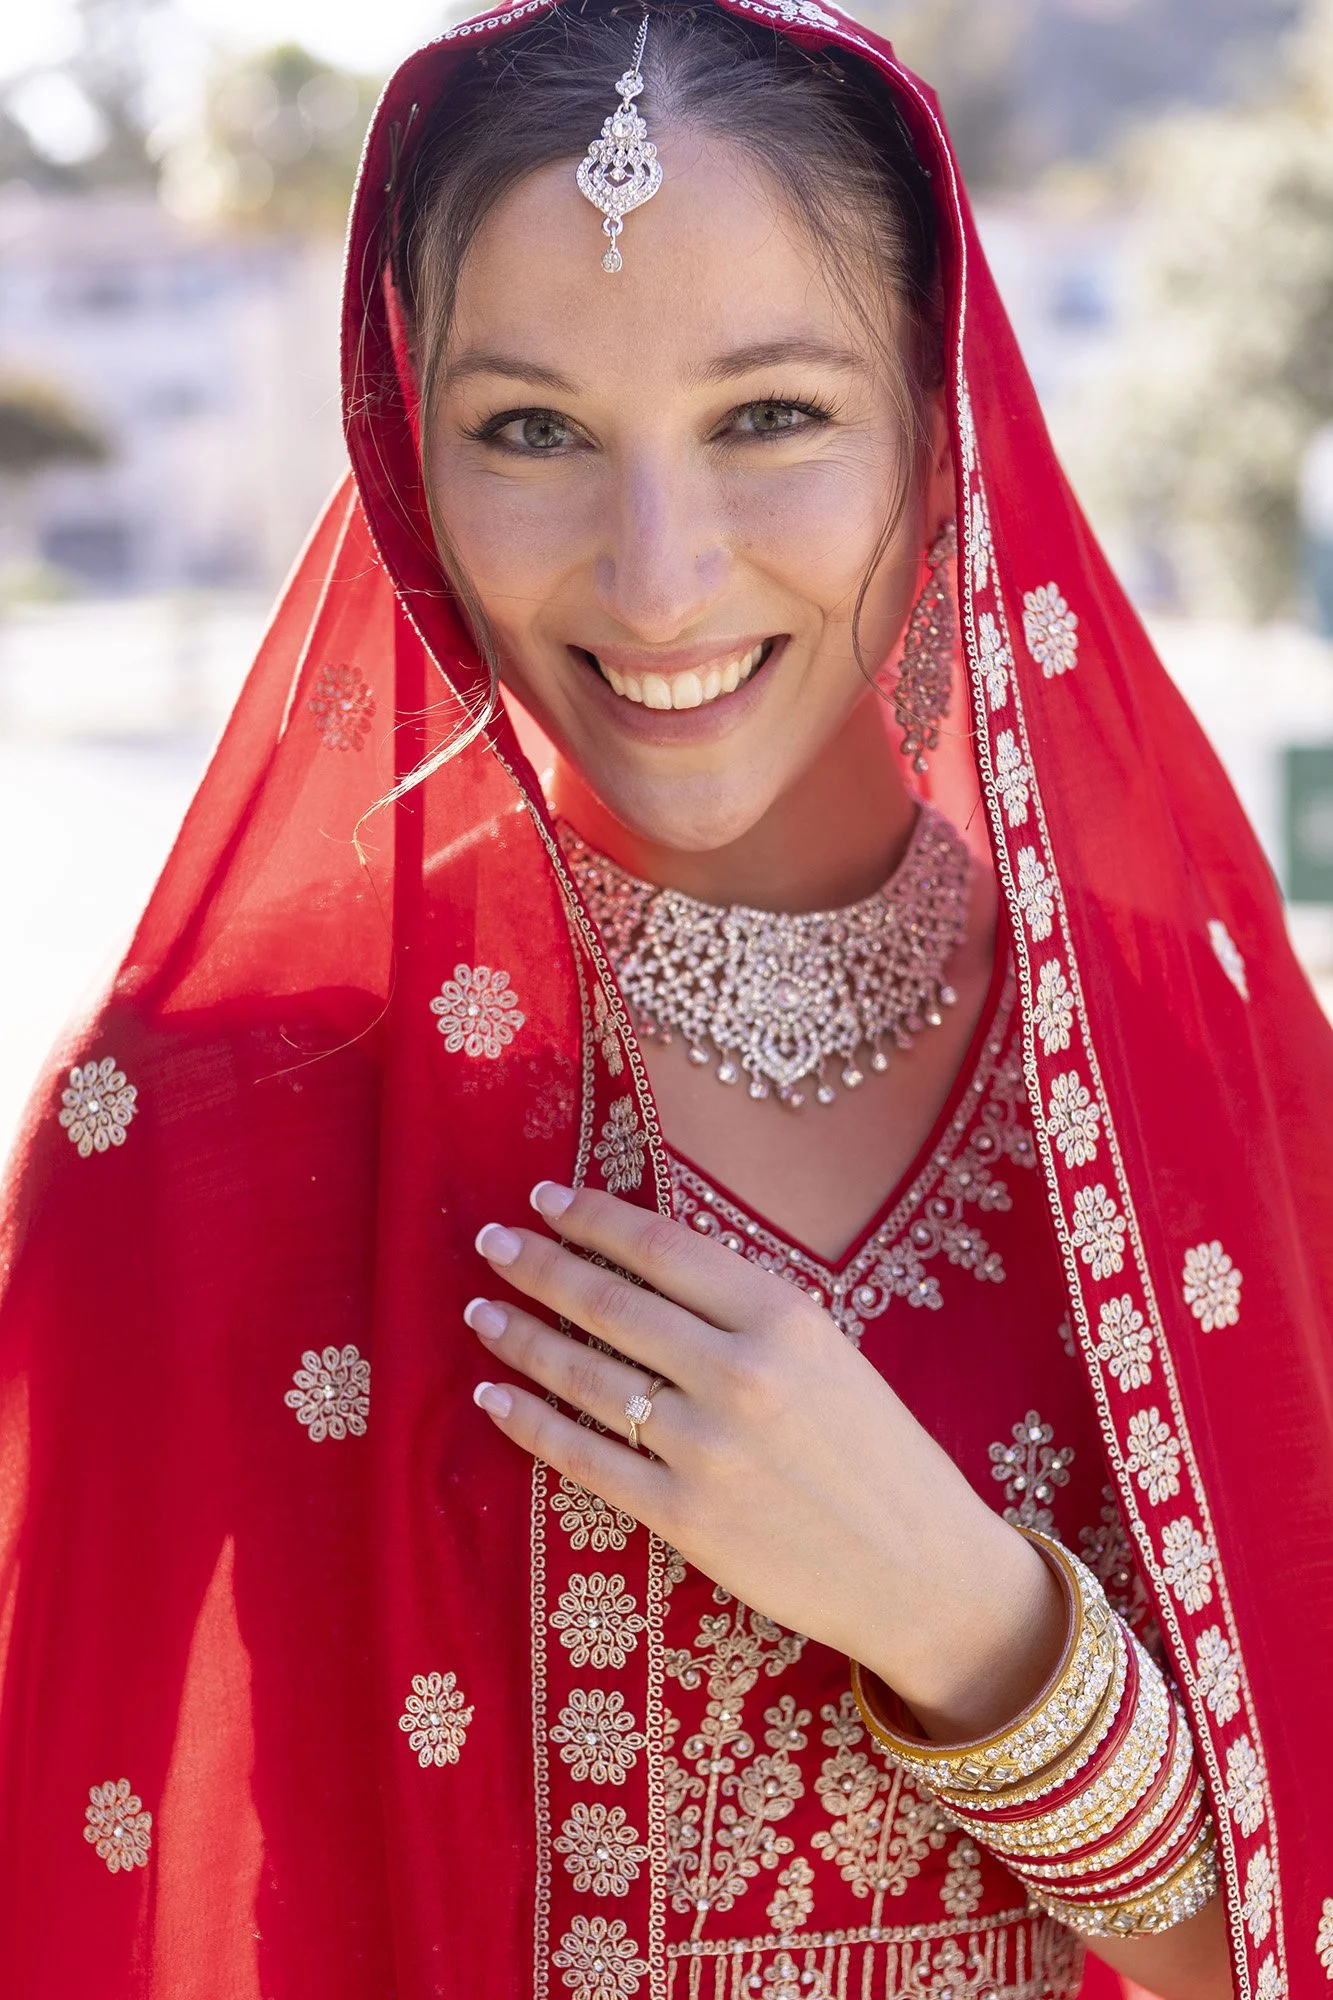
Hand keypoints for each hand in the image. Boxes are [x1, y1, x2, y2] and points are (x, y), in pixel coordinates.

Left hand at [467, 1181, 1064, 1740]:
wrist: (922, 1571)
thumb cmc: (881, 1454)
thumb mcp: (830, 1355)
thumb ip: (746, 1313)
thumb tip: (647, 1269)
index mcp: (784, 1317)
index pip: (660, 1247)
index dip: (592, 1218)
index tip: (544, 1200)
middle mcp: (738, 1372)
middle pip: (609, 1303)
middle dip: (538, 1266)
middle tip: (490, 1243)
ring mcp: (705, 1447)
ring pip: (584, 1375)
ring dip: (520, 1338)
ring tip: (482, 1312)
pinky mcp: (682, 1516)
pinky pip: (582, 1457)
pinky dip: (528, 1422)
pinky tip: (493, 1396)